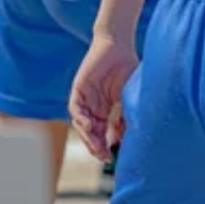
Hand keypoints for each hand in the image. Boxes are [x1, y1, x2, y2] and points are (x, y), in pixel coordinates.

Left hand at [69, 34, 137, 161]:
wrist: (118, 45)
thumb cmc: (128, 67)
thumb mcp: (129, 96)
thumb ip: (125, 115)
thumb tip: (125, 138)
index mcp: (107, 110)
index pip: (103, 134)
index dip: (105, 146)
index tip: (111, 158)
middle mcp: (94, 107)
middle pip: (91, 132)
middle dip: (96, 146)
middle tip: (103, 156)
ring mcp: (85, 99)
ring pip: (81, 124)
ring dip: (88, 136)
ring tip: (96, 146)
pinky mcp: (78, 90)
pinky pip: (76, 109)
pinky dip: (81, 119)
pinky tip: (90, 126)